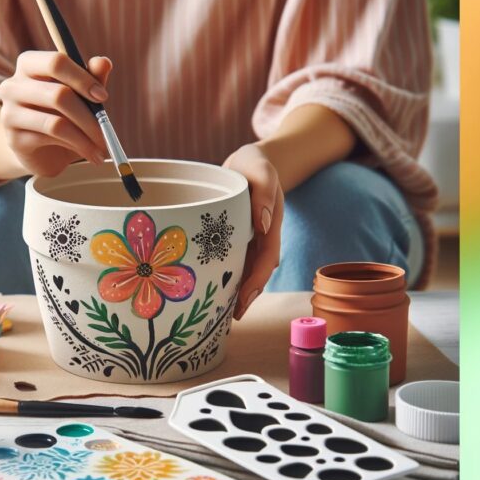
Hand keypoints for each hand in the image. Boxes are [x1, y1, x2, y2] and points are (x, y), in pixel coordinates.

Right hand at [0, 51, 112, 177]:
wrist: (42, 151)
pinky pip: (51, 140)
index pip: (56, 62)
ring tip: (102, 147)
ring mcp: (10, 113)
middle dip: (89, 115)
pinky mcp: (14, 139)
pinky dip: (78, 147)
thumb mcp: (80, 94)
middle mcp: (13, 86)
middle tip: (107, 128)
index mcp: (29, 65)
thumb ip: (91, 77)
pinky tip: (90, 154)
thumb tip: (103, 62)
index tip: (102, 96)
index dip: (83, 78)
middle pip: (58, 95)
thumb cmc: (62, 114)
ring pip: (56, 122)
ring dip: (86, 137)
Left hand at [224, 143, 283, 319]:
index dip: (256, 281)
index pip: (266, 259)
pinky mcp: (235, 239)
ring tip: (218, 312)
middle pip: (256, 272)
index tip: (244, 298)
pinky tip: (210, 289)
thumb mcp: (261, 169)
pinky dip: (224, 275)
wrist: (250, 162)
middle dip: (245, 295)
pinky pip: (231, 260)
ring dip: (234, 291)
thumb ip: (264, 191)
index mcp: (270, 227)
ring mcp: (249, 240)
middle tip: (230, 316)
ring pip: (244, 271)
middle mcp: (261, 238)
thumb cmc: (256, 164)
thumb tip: (262, 224)